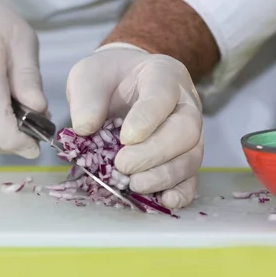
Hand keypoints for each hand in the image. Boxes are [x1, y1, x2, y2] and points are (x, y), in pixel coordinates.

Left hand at [67, 43, 202, 208]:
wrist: (120, 85)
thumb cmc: (107, 79)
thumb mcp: (88, 76)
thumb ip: (86, 98)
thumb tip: (85, 128)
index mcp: (163, 75)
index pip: (163, 94)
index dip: (148, 118)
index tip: (125, 137)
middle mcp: (185, 104)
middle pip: (186, 130)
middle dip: (155, 152)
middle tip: (123, 165)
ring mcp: (189, 134)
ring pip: (191, 157)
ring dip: (164, 176)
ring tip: (135, 185)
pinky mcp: (184, 158)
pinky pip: (191, 178)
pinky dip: (180, 192)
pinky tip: (163, 201)